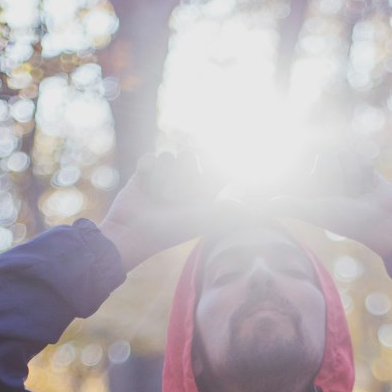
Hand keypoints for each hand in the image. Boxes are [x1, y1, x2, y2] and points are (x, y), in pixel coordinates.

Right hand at [98, 151, 240, 271]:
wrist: (131, 234)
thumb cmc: (168, 231)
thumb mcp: (203, 220)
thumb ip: (228, 210)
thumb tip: (260, 203)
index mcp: (199, 195)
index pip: (211, 167)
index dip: (210, 160)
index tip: (206, 157)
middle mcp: (182, 186)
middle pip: (190, 157)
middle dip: (183, 171)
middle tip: (173, 194)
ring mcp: (162, 180)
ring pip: (170, 157)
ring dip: (163, 175)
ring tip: (156, 196)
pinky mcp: (143, 176)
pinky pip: (151, 157)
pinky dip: (147, 168)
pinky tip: (144, 180)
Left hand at [266, 152, 391, 257]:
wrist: (383, 222)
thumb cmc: (348, 221)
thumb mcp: (316, 212)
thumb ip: (291, 206)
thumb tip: (264, 205)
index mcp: (315, 190)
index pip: (306, 168)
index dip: (312, 172)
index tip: (313, 183)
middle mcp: (330, 180)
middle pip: (325, 156)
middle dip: (336, 173)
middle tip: (345, 195)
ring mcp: (347, 173)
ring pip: (344, 154)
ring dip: (352, 173)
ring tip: (359, 192)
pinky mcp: (365, 168)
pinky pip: (360, 154)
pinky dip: (366, 169)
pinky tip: (370, 185)